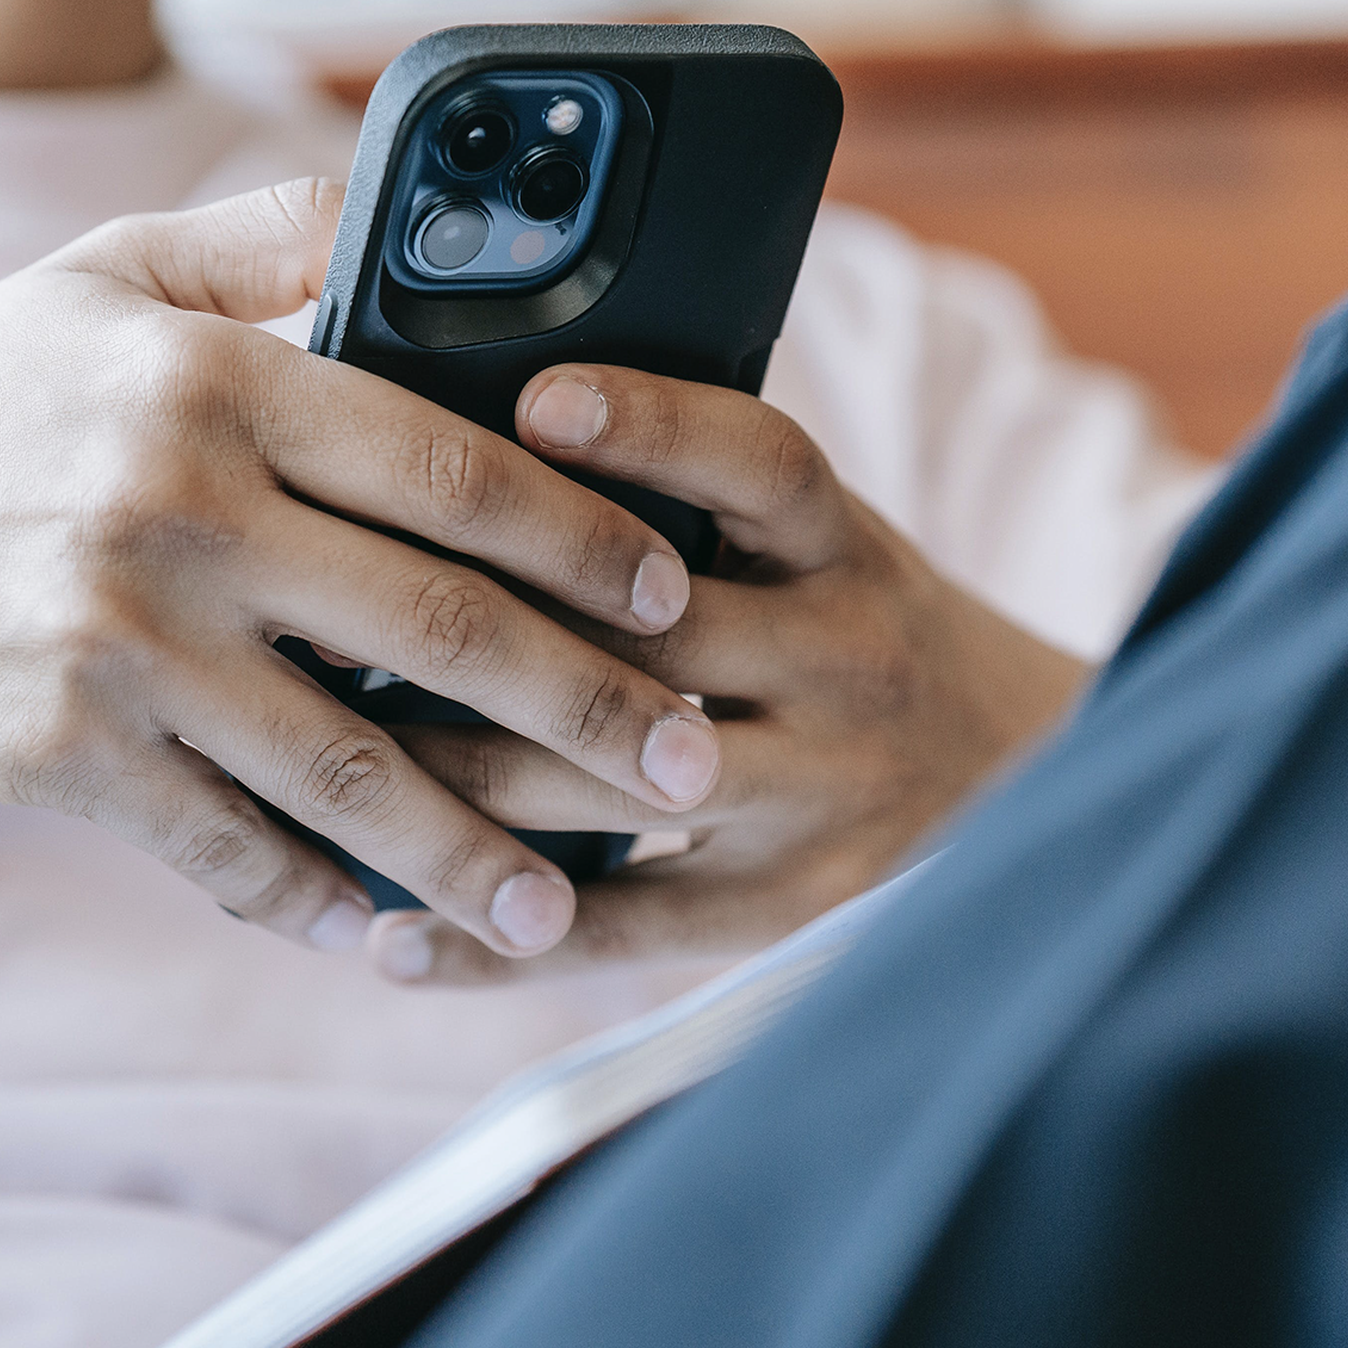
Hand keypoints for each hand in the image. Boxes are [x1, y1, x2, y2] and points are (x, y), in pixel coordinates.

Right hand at [0, 186, 718, 958]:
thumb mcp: (104, 274)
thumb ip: (269, 232)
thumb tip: (412, 199)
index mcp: (216, 381)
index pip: (454, 466)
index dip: (586, 536)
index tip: (673, 591)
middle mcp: (179, 511)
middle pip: (438, 629)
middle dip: (590, 710)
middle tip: (697, 770)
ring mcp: (120, 647)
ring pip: (348, 771)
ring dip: (478, 853)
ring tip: (570, 911)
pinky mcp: (65, 758)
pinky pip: (227, 850)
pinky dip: (322, 904)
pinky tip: (401, 942)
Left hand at [364, 365, 1090, 984]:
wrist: (1029, 772)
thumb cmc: (865, 628)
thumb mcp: (824, 543)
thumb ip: (704, 501)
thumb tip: (504, 431)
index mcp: (849, 551)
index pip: (761, 465)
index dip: (652, 424)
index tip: (529, 403)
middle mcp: (847, 664)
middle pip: (652, 642)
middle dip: (481, 630)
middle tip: (325, 608)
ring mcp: (823, 797)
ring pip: (609, 789)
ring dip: (453, 780)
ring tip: (318, 761)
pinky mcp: (790, 912)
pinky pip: (626, 934)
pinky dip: (498, 943)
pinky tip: (388, 939)